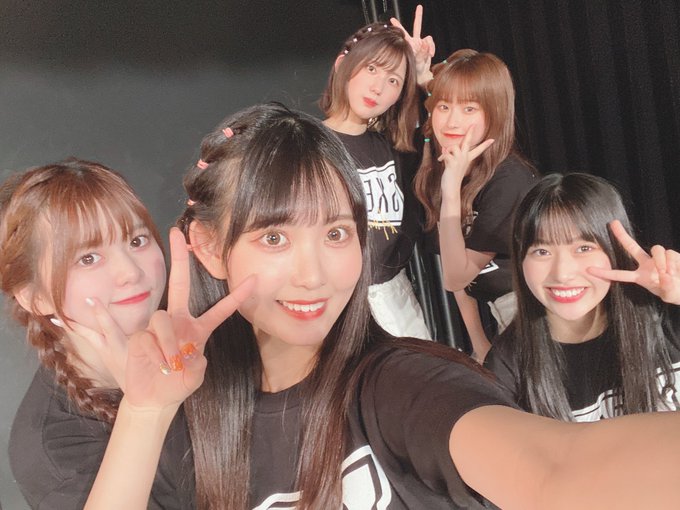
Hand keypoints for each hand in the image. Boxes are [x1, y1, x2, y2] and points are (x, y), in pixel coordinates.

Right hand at [87, 227, 255, 409]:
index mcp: (198, 328)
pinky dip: (155, 353)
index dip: (237, 296)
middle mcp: (178, 321)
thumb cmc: (179, 383)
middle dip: (178, 258)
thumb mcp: (195, 376)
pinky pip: (147, 337)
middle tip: (178, 233)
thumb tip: (190, 353)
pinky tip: (158, 365)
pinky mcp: (140, 336)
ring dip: (168, 342)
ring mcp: (157, 327)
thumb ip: (197, 365)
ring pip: (162, 320)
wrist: (154, 398)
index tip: (255, 278)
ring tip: (171, 364)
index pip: (221, 309)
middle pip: (179, 284)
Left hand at [390, 5, 435, 85]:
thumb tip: (425, 42)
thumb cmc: (414, 69)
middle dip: (419, 16)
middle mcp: (415, 42)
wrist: (421, 73)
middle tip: (419, 7)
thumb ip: (421, 52)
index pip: (402, 33)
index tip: (392, 19)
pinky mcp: (428, 47)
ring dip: (429, 45)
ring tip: (429, 53)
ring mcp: (422, 43)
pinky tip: (430, 54)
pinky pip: (431, 43)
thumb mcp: (416, 61)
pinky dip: (432, 48)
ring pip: (428, 37)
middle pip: (417, 26)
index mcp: (408, 44)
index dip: (397, 26)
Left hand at [439, 125, 493, 194]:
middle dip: (470, 132)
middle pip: (468, 142)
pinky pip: (446, 153)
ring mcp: (459, 160)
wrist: (451, 188)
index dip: (485, 145)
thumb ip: (451, 155)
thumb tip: (444, 146)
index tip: (493, 139)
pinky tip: (441, 161)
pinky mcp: (452, 163)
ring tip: (444, 158)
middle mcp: (465, 158)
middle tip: (473, 125)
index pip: (478, 150)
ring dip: (447, 150)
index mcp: (468, 159)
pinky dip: (442, 156)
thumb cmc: (452, 177)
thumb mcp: (454, 164)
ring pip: (453, 146)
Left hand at [587, 220, 679, 304]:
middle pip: (631, 247)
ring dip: (663, 262)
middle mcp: (646, 264)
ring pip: (657, 249)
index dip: (605, 272)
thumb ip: (666, 287)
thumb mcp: (668, 295)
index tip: (588, 269)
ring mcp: (658, 258)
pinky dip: (673, 263)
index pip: (619, 275)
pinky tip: (676, 270)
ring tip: (669, 274)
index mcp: (640, 277)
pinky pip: (669, 254)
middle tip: (612, 223)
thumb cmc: (675, 292)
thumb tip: (663, 275)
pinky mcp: (670, 254)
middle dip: (622, 235)